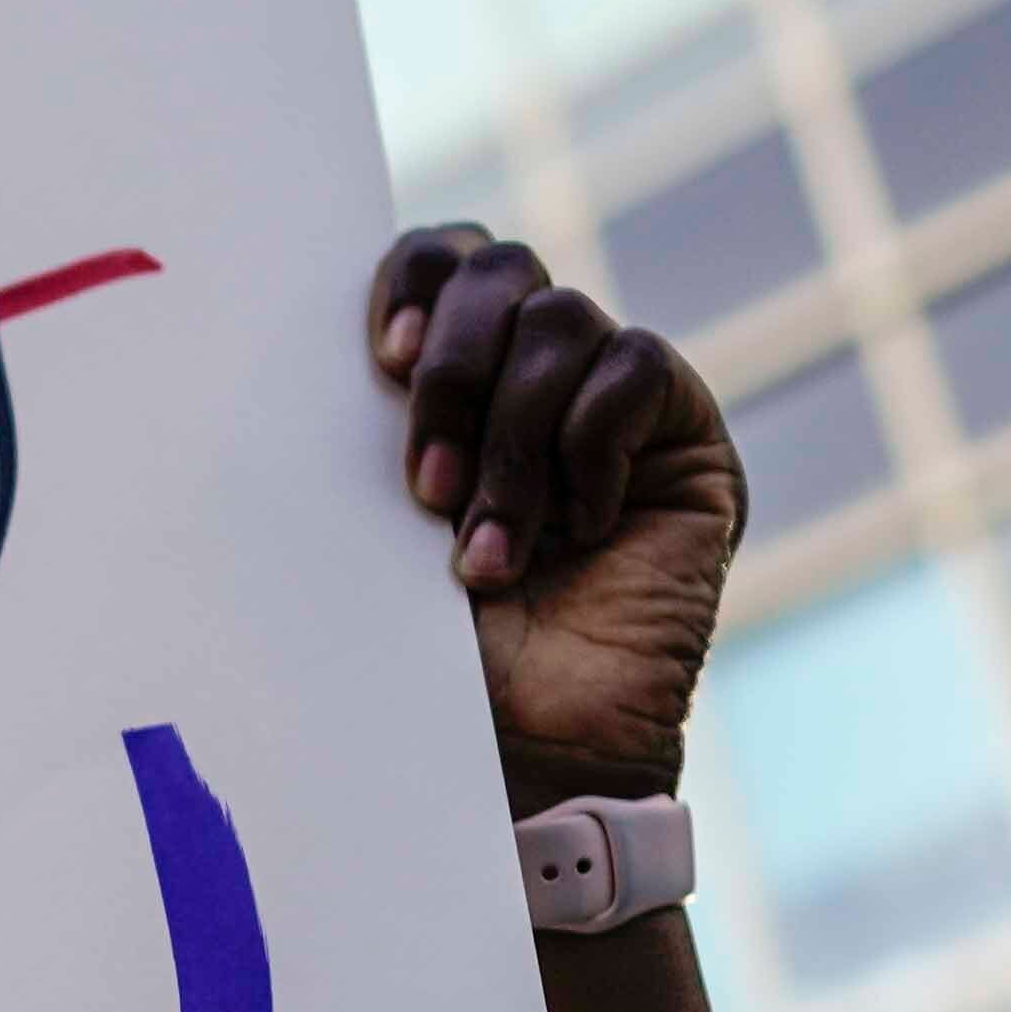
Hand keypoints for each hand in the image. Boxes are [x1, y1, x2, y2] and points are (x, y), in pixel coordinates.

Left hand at [365, 226, 743, 812]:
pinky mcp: (686, 436)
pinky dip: (590, 448)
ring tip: (488, 555)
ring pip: (561, 319)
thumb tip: (324, 334)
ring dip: (513, 440)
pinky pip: (635, 368)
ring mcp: (613, 399)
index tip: (375, 361)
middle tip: (422, 488)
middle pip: (500, 266)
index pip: (440, 257)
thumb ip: (366, 423)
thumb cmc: (429, 656)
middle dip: (451, 367)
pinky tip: (582, 530)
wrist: (522, 753)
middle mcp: (534, 371)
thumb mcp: (370, 527)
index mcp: (450, 377)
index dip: (414, 281)